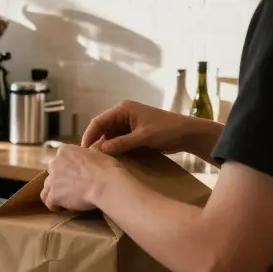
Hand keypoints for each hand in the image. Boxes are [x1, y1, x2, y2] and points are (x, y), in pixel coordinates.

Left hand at [41, 144, 121, 211]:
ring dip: (55, 192)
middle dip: (61, 179)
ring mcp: (52, 179)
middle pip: (53, 172)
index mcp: (65, 151)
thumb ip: (87, 154)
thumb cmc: (107, 168)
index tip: (78, 175)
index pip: (61, 159)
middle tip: (74, 187)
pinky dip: (54, 205)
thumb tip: (90, 155)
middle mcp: (54, 163)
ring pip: (47, 186)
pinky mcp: (53, 195)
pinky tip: (62, 208)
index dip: (69, 168)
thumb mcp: (97, 153)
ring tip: (66, 199)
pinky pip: (47, 200)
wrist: (105, 184)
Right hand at [81, 100, 214, 157]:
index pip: (99, 121)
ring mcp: (129, 124)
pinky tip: (114, 160)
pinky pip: (120, 140)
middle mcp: (124, 114)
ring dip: (107, 147)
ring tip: (101, 162)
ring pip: (110, 136)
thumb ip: (122, 143)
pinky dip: (116, 149)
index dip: (89, 135)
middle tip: (91, 159)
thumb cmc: (167, 131)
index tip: (84, 151)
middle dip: (97, 142)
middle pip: (103, 129)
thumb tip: (101, 151)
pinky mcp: (135, 133)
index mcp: (124, 109)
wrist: (189, 134)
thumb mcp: (144, 137)